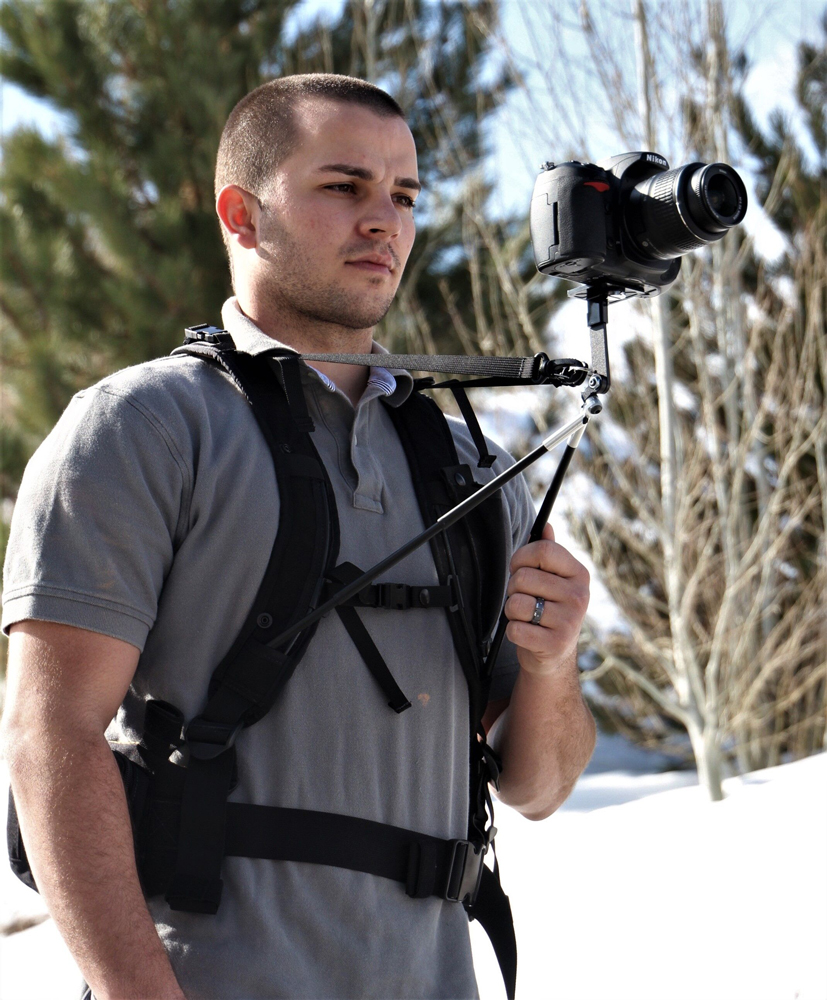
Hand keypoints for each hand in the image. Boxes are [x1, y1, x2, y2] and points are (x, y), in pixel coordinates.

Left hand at [504, 523, 589, 675]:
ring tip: (526, 617)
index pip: (543, 549)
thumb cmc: (548, 610)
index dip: (521, 557)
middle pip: (523, 577)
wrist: (554, 655)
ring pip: (516, 603)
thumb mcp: (553, 580)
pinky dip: (513, 632)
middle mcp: (579, 596)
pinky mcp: (555, 644)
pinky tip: (528, 634)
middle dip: (513, 588)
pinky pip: (515, 629)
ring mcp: (569, 621)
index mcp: (579, 574)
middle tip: (525, 598)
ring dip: (512, 612)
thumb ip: (548, 553)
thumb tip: (545, 525)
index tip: (518, 568)